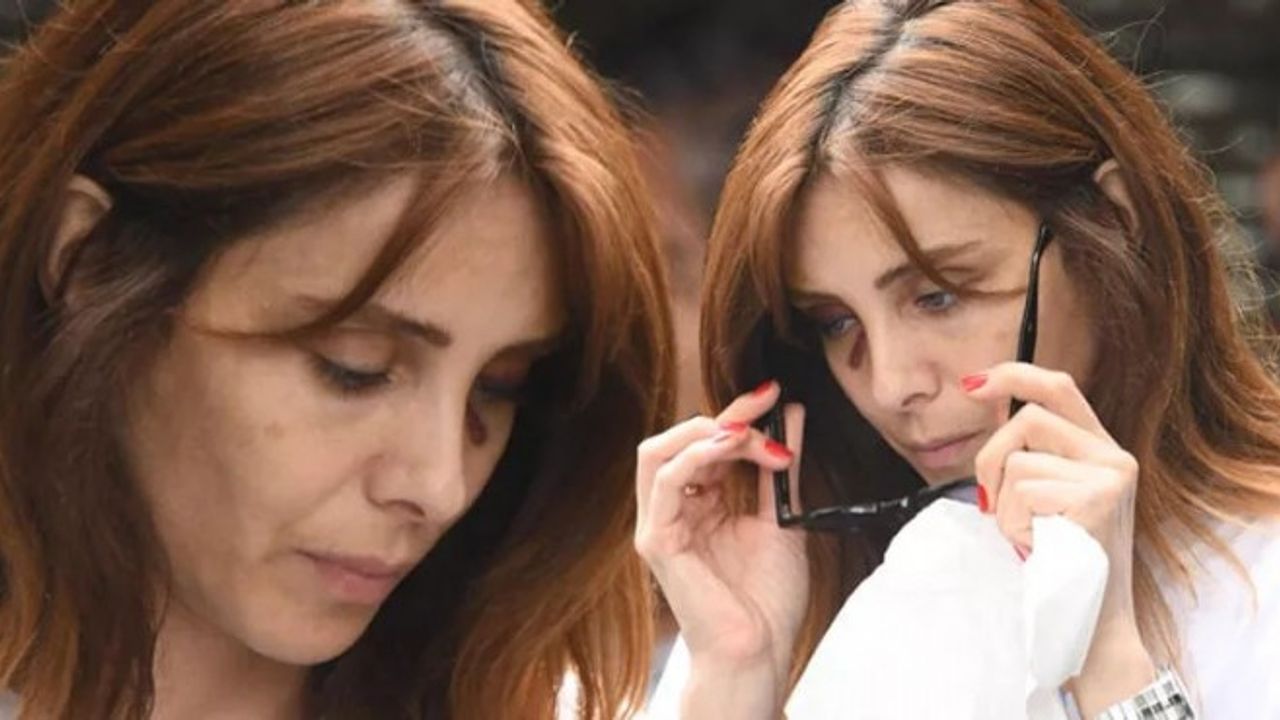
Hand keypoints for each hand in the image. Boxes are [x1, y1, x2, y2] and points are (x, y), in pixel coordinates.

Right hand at [635, 380, 808, 718]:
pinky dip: (695, 456)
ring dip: (708, 432)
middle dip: (722, 416)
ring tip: (749, 435)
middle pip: (676, 439)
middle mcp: (673, 512)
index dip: (736, 414)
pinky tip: (730, 448)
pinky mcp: (657, 541)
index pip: (704, 444)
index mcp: (698, 506)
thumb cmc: (767, 599)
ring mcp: (660, 526)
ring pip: (658, 451)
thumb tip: (791, 415)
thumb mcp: (782, 517)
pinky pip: (665, 482)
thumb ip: (781, 468)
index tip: (774, 394)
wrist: (761, 651)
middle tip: (763, 408)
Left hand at [966, 362, 1155, 713]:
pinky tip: (1041, 548)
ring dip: (1005, 508)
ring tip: (1031, 539)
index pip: (1059, 388)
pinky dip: (1016, 525)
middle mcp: (1114, 457)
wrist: (1089, 627)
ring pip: (1019, 462)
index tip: (972, 383)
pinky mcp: (1099, 498)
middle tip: (992, 506)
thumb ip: (1028, 457)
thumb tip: (984, 403)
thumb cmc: (1057, 567)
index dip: (1014, 375)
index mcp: (1100, 452)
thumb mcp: (1044, 502)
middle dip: (990, 459)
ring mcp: (1111, 476)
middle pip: (1026, 419)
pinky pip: (1023, 492)